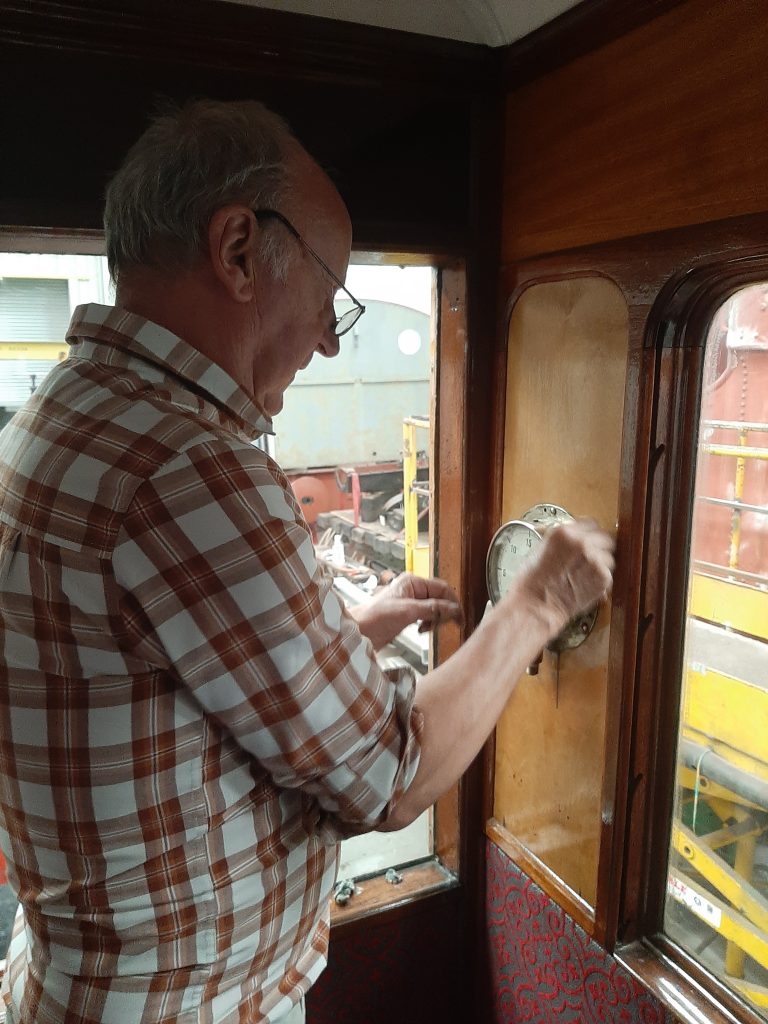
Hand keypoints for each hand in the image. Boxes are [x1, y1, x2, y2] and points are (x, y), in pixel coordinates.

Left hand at [350, 573, 462, 650]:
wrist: (358, 632)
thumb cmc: (375, 617)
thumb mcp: (408, 612)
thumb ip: (433, 609)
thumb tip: (454, 609)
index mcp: (413, 582)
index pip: (442, 588)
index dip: (453, 602)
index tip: (460, 617)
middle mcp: (412, 590)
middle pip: (440, 598)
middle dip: (443, 612)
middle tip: (441, 625)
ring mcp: (410, 602)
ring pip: (434, 609)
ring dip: (435, 620)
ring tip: (427, 629)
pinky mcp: (407, 615)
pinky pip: (426, 617)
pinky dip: (428, 624)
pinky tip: (421, 631)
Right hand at [515, 519, 614, 638]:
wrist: (536, 605)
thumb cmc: (533, 581)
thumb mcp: (541, 548)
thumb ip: (563, 539)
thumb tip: (577, 537)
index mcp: (563, 531)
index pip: (591, 523)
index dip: (591, 534)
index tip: (590, 542)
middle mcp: (581, 541)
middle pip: (606, 538)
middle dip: (600, 548)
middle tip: (591, 561)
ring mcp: (594, 558)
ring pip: (610, 558)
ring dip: (602, 566)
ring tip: (585, 576)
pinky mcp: (602, 576)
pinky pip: (609, 574)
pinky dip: (600, 581)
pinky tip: (586, 585)